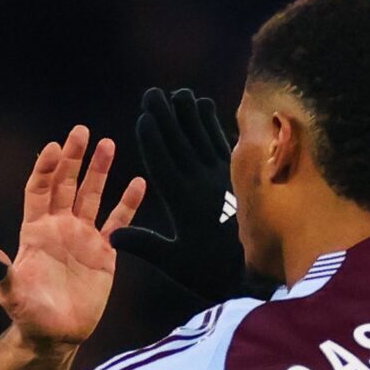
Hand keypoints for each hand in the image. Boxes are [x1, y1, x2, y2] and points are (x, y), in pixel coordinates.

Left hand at [0, 125, 145, 347]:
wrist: (55, 335)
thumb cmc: (28, 315)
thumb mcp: (12, 295)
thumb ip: (4, 274)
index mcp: (35, 231)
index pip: (38, 190)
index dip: (45, 169)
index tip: (53, 148)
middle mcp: (59, 227)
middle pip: (66, 184)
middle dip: (73, 158)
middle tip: (81, 131)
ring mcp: (82, 237)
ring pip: (92, 196)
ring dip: (100, 170)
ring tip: (109, 143)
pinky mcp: (104, 252)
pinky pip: (118, 223)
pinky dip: (128, 204)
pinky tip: (139, 182)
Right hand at [110, 87, 248, 304]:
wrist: (257, 276)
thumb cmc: (211, 273)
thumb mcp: (174, 263)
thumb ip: (145, 246)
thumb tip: (112, 235)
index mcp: (183, 202)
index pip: (163, 162)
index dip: (152, 137)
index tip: (143, 115)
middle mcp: (203, 184)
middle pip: (180, 142)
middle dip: (165, 115)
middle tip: (153, 93)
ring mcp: (223, 178)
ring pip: (203, 138)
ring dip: (190, 114)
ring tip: (179, 93)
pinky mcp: (238, 178)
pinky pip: (223, 143)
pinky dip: (213, 124)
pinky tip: (206, 108)